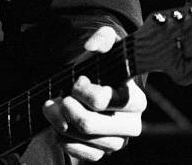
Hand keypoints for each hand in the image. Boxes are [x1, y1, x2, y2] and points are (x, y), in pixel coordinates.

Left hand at [43, 26, 145, 162]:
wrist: (97, 83)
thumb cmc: (104, 64)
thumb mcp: (106, 44)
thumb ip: (103, 37)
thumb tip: (92, 46)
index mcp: (136, 99)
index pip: (101, 101)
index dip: (82, 90)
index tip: (78, 80)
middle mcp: (131, 125)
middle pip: (88, 124)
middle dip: (67, 107)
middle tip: (62, 96)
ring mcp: (117, 142)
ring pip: (80, 139)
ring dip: (60, 121)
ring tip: (55, 106)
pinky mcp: (103, 153)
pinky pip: (79, 154)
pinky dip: (64, 139)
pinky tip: (60, 124)